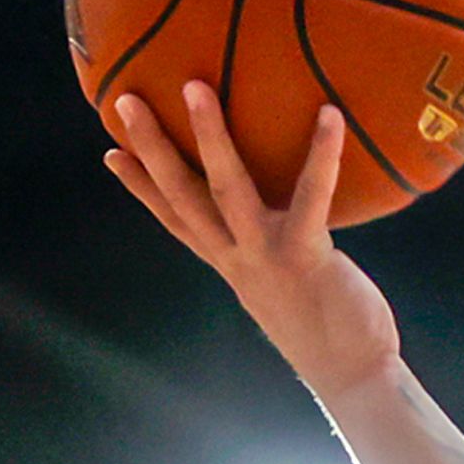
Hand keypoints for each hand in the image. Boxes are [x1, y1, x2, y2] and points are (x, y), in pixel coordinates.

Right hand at [104, 82, 401, 397]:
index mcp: (230, 264)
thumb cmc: (328, 325)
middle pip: (183, 197)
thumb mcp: (286, 286)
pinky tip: (329, 115)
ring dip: (209, 137)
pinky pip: (310, 198)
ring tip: (195, 88)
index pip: (175, 220)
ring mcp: (265, 257)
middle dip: (152, 149)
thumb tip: (280, 225)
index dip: (141, 188)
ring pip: (226, 190)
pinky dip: (322, 156)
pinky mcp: (304, 257)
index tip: (111, 152)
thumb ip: (273, 253)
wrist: (352, 375)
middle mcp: (238, 259)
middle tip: (125, 102)